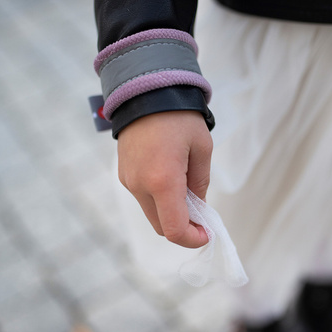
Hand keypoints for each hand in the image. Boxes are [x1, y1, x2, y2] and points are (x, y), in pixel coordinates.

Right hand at [117, 111, 212, 247]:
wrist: (146, 92)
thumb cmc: (179, 117)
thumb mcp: (201, 149)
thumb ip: (200, 185)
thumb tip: (198, 210)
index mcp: (163, 181)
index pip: (174, 230)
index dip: (192, 239)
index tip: (207, 233)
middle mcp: (140, 186)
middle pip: (161, 227)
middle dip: (183, 228)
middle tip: (202, 216)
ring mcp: (128, 181)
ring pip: (151, 213)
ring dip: (170, 213)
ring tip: (187, 191)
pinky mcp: (124, 174)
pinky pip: (143, 198)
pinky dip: (159, 200)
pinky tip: (171, 180)